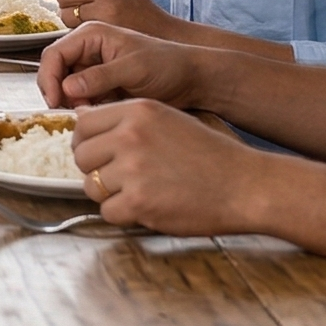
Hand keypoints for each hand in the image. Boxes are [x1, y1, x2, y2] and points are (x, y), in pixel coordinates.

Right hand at [37, 21, 207, 110]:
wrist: (191, 79)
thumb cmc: (167, 65)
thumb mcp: (133, 69)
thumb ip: (99, 77)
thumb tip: (67, 88)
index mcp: (91, 35)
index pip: (54, 53)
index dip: (48, 78)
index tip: (54, 102)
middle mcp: (87, 50)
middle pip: (55, 71)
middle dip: (58, 92)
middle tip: (69, 113)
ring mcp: (92, 69)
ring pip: (65, 88)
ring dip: (70, 103)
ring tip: (88, 113)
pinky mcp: (100, 87)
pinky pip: (80, 99)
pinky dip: (83, 109)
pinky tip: (96, 114)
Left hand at [44, 0, 167, 35]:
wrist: (165, 34)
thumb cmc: (139, 15)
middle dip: (63, 4)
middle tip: (76, 13)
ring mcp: (107, 3)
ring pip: (65, 10)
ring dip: (69, 19)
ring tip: (87, 23)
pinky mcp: (106, 22)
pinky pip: (73, 26)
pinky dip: (76, 31)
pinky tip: (92, 32)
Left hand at [69, 98, 261, 234]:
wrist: (245, 185)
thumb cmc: (210, 155)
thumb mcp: (167, 120)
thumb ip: (125, 119)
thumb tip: (81, 116)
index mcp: (137, 111)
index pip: (83, 124)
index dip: (86, 141)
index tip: (98, 153)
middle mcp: (130, 136)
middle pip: (81, 155)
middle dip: (95, 169)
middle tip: (121, 177)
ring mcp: (133, 169)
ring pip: (90, 186)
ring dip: (110, 194)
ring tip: (140, 191)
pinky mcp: (139, 201)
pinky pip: (108, 211)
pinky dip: (124, 214)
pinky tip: (148, 206)